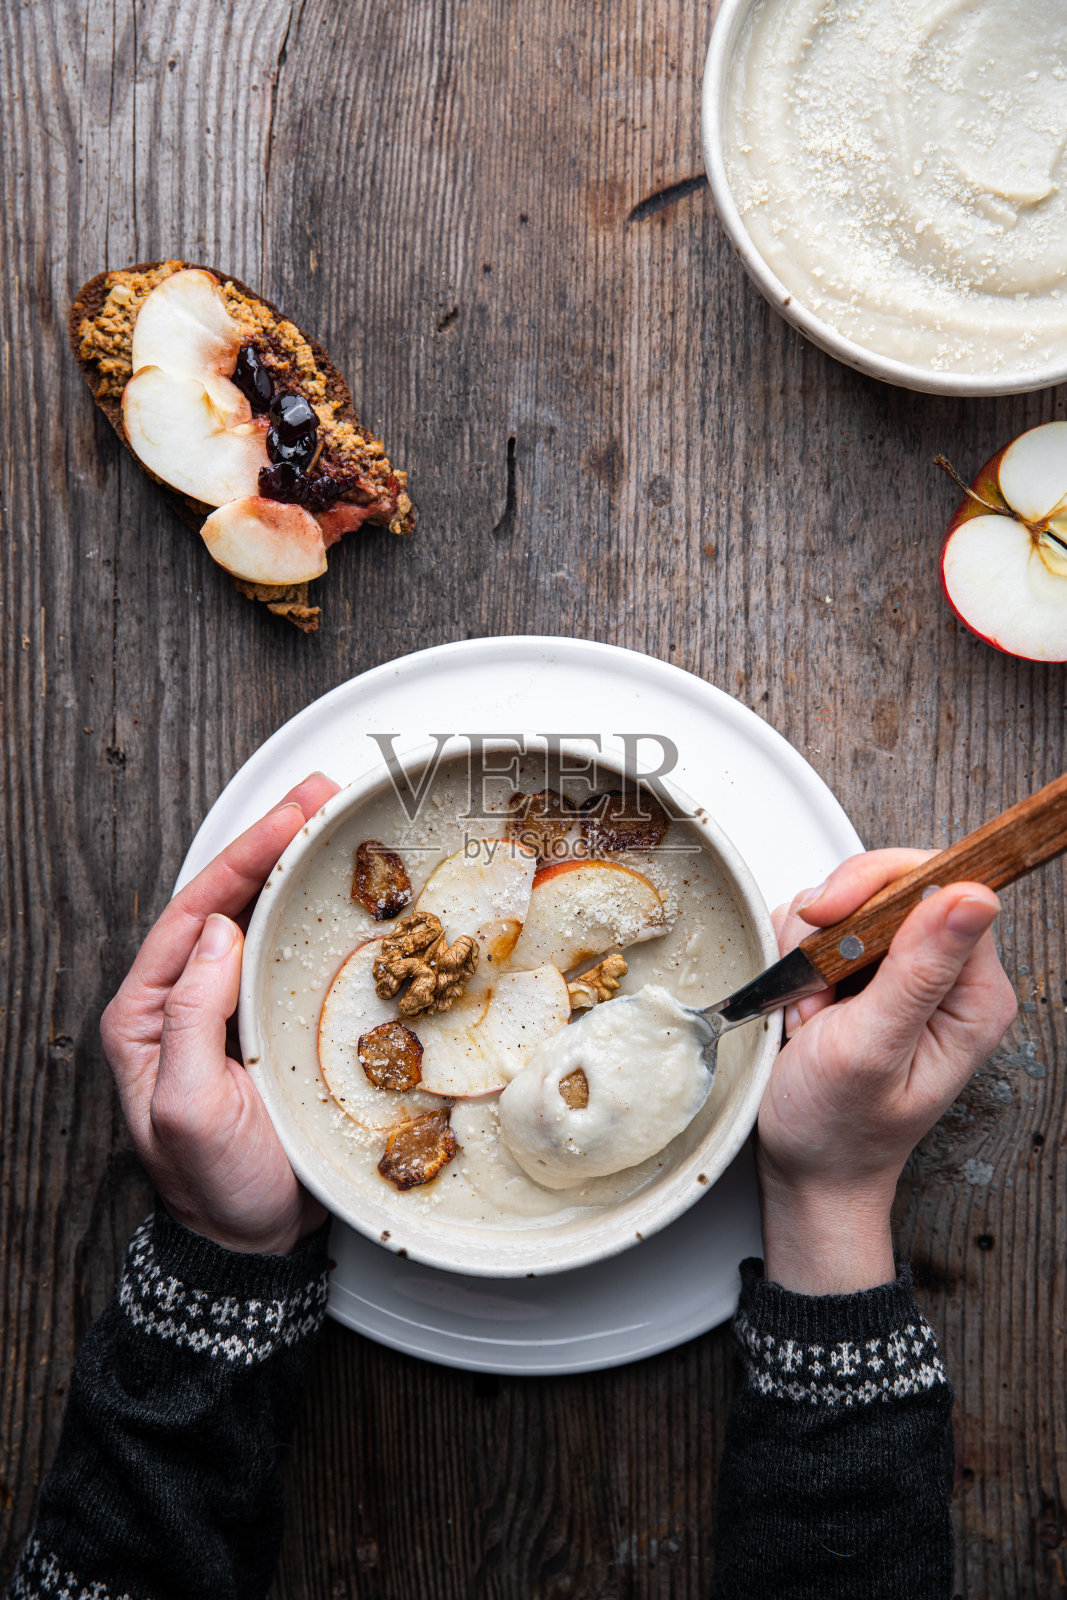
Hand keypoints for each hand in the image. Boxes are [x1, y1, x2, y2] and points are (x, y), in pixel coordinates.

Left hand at [101, 773, 340, 1254]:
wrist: (253, 1247)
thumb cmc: (216, 1189)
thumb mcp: (189, 1109)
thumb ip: (191, 1020)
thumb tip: (219, 933)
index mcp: (148, 1013)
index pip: (196, 911)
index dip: (244, 856)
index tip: (290, 818)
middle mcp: (185, 1003)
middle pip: (228, 902)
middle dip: (273, 843)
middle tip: (320, 797)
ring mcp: (231, 1013)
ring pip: (262, 924)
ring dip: (298, 873)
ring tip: (338, 827)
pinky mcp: (272, 1028)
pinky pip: (293, 959)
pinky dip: (319, 921)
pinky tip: (350, 899)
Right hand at [758, 850, 1016, 1293]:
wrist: (807, 1166)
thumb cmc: (841, 1127)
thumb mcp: (873, 1050)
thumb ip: (918, 971)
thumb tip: (972, 897)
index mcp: (973, 991)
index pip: (940, 884)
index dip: (878, 886)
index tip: (830, 918)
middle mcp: (945, 972)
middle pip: (889, 882)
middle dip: (832, 926)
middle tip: (816, 985)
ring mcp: (901, 967)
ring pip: (845, 900)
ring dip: (807, 949)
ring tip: (811, 1010)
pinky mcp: (861, 970)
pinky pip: (819, 926)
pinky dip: (794, 958)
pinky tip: (801, 1006)